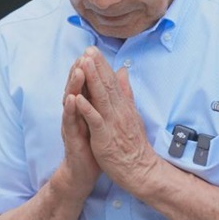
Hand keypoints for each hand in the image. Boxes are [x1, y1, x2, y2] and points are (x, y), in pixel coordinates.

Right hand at [56, 54, 101, 201]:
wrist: (84, 171)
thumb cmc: (93, 145)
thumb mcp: (100, 120)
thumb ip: (103, 102)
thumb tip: (112, 85)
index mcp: (84, 108)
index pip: (85, 84)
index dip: (88, 68)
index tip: (93, 52)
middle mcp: (75, 113)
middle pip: (75, 88)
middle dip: (78, 70)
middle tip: (83, 55)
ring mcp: (71, 124)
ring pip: (70, 101)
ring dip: (73, 85)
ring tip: (77, 70)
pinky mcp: (70, 137)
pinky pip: (69, 121)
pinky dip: (70, 109)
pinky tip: (71, 99)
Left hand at [73, 47, 156, 193]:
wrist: (140, 170)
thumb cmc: (132, 144)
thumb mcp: (131, 114)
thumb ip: (126, 93)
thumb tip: (123, 72)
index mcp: (123, 106)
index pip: (112, 81)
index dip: (102, 65)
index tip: (93, 50)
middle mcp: (119, 111)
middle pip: (107, 85)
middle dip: (97, 66)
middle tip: (88, 49)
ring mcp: (112, 123)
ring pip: (101, 97)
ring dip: (92, 80)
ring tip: (84, 64)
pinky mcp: (105, 136)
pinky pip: (95, 120)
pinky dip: (86, 108)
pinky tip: (77, 98)